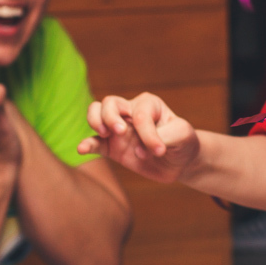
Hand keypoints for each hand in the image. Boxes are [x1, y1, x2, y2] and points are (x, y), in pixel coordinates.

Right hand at [77, 93, 199, 184]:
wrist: (180, 161)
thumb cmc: (183, 142)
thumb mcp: (183, 135)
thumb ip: (164, 137)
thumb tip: (139, 149)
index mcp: (149, 105)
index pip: (140, 115)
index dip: (148, 133)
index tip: (160, 151)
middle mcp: (130, 113)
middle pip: (110, 103)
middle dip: (111, 116)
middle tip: (121, 131)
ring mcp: (119, 130)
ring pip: (97, 114)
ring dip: (96, 121)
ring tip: (105, 134)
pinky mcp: (113, 148)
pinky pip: (95, 143)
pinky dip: (87, 144)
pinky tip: (81, 149)